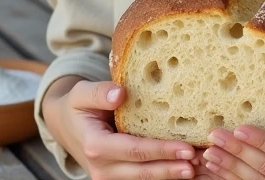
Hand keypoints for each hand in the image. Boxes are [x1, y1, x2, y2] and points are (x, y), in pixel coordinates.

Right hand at [42, 78, 197, 178]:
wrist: (64, 125)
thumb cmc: (77, 106)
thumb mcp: (81, 93)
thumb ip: (99, 93)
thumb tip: (120, 93)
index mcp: (96, 146)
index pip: (134, 151)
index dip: (161, 151)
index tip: (186, 148)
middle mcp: (103, 168)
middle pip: (143, 172)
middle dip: (173, 169)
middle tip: (199, 162)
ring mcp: (110, 176)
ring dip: (172, 174)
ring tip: (198, 166)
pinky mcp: (117, 178)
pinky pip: (142, 179)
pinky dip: (164, 174)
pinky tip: (184, 167)